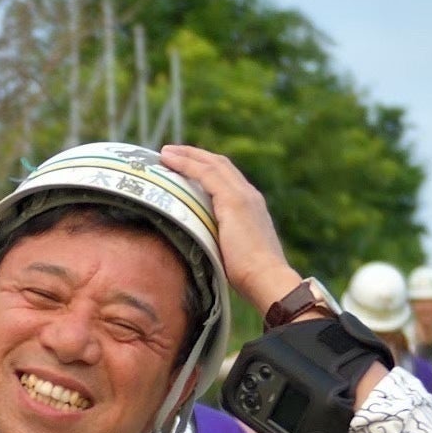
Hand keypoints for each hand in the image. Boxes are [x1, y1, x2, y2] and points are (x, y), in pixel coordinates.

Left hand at [157, 145, 300, 312]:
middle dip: (195, 156)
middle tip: (171, 153)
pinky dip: (186, 164)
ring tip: (165, 153)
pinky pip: (205, 174)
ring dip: (187, 155)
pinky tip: (169, 160)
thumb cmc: (249, 277)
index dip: (206, 168)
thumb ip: (216, 241)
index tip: (185, 166)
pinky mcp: (232, 200)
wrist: (266, 279)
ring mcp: (242, 195)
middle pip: (220, 165)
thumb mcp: (230, 252)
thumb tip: (194, 247)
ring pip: (212, 164)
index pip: (227, 178)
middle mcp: (249, 195)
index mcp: (250, 207)